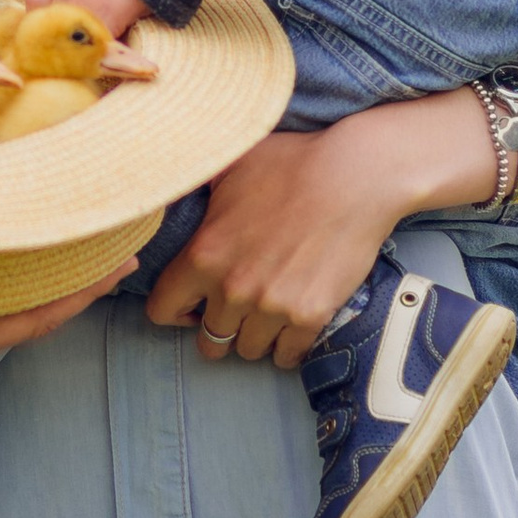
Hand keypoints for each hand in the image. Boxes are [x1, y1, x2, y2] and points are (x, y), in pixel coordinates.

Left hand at [147, 126, 417, 369]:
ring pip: (248, 350)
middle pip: (209, 341)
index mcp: (203, 254)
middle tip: (235, 314)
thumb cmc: (293, 163)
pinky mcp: (310, 315)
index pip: (162, 311)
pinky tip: (292, 326)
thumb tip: (173, 184)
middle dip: (219, 329)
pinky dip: (289, 346)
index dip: (176, 311)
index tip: (192, 307)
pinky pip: (288, 355)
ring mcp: (272, 305)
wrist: (355, 175)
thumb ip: (195, 188)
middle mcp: (232, 287)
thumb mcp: (229, 166)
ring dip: (255, 336)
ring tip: (267, 314)